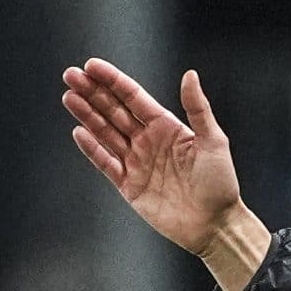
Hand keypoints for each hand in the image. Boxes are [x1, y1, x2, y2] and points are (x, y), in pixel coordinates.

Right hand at [61, 59, 270, 290]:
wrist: (216, 225)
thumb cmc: (221, 183)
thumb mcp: (214, 142)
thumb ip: (198, 109)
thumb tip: (190, 74)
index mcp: (166, 127)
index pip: (133, 97)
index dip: (112, 81)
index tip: (91, 65)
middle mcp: (148, 141)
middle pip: (114, 111)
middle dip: (92, 93)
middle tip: (70, 74)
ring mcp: (137, 163)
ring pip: (106, 133)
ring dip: (87, 115)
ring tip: (69, 96)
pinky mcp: (130, 186)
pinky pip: (106, 163)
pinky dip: (92, 149)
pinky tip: (79, 131)